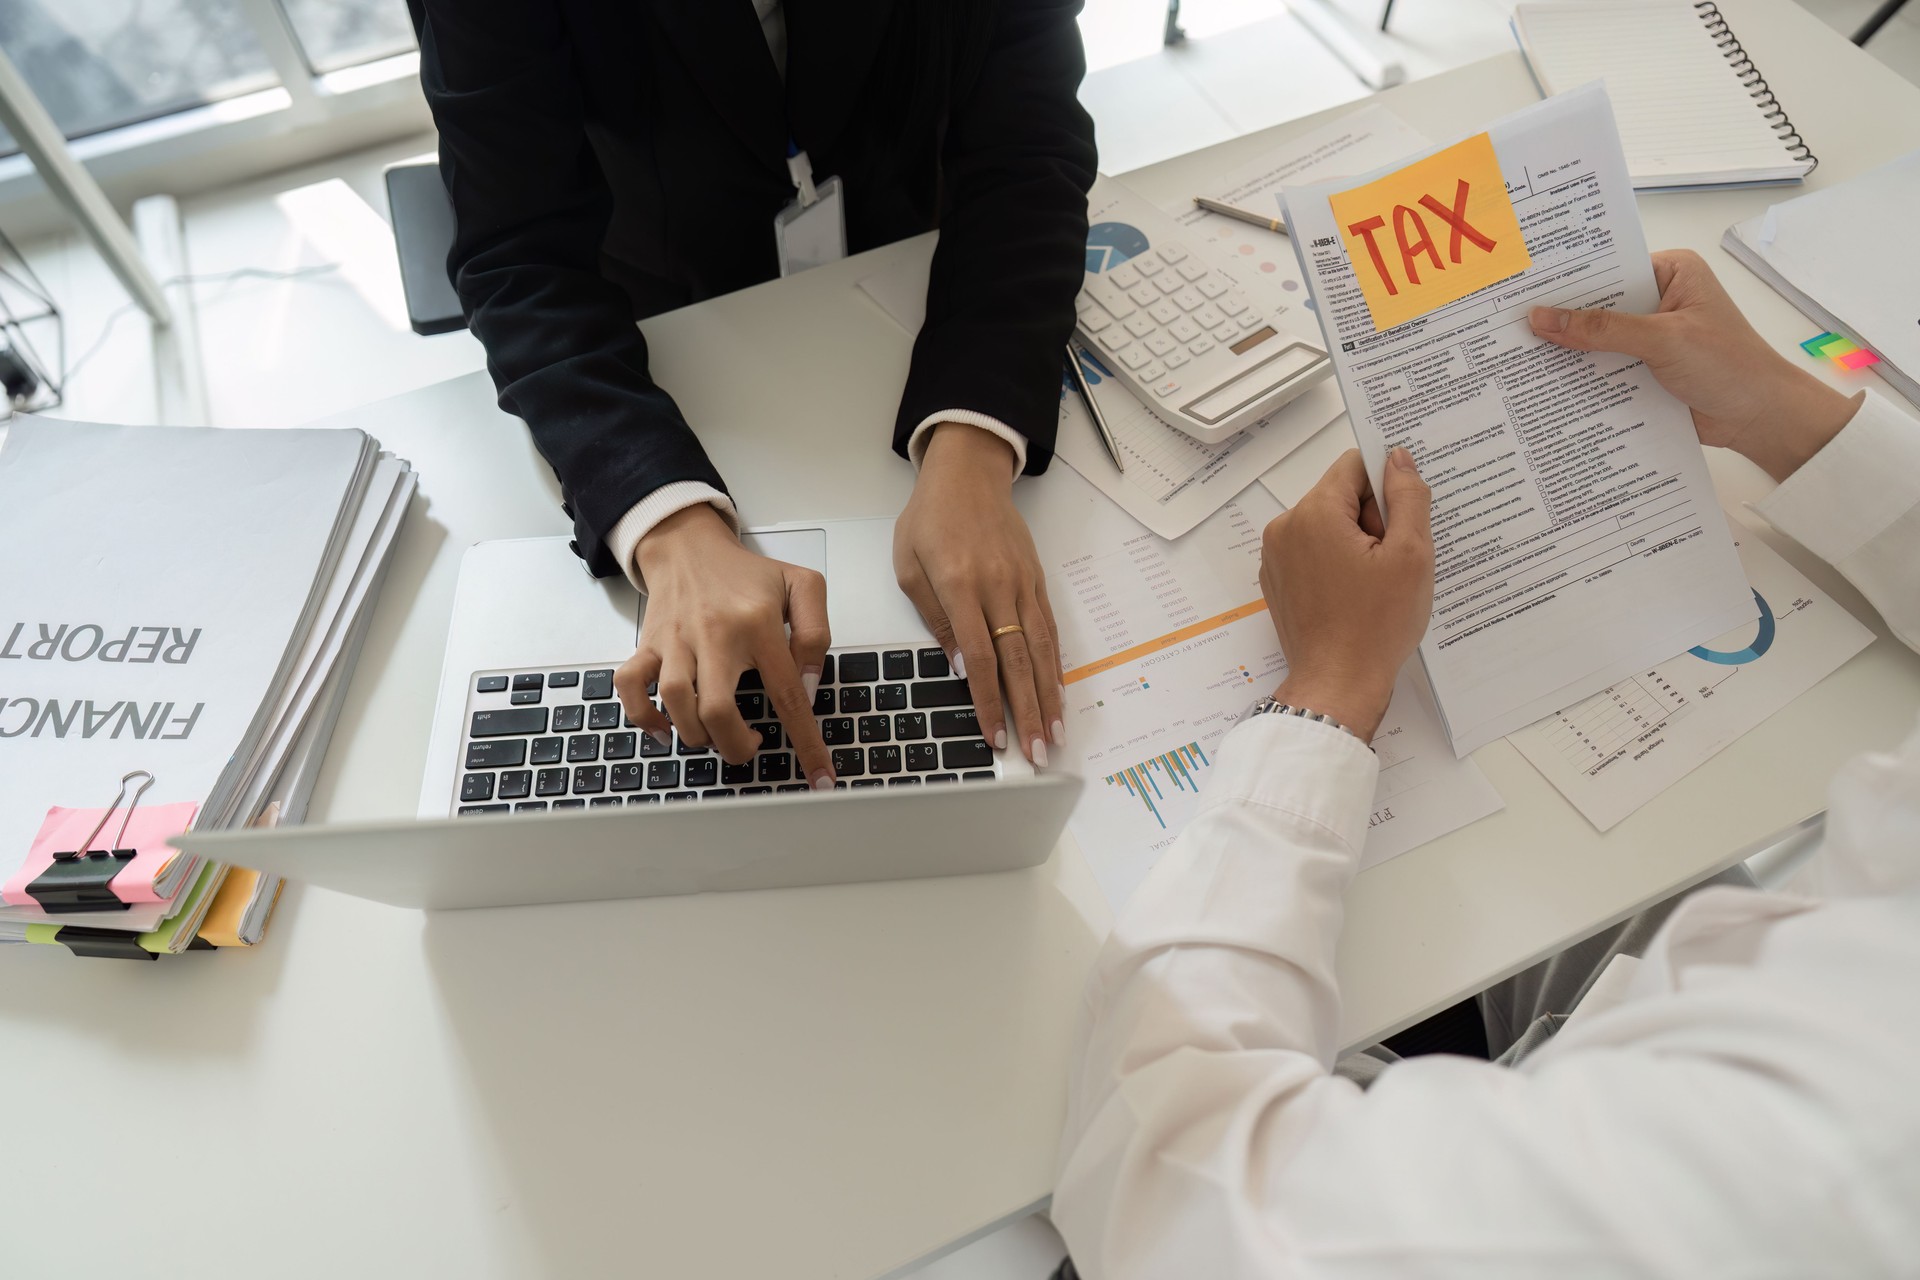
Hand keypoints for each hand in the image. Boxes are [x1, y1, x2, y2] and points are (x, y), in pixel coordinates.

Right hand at [614, 504, 834, 787]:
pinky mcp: (648, 645)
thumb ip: (816, 633)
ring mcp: (676, 642)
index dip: (805, 742)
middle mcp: (714, 636)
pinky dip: (644, 717)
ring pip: (676, 704)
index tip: (820, 777)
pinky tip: (666, 730)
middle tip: (750, 746)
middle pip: (718, 710)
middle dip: (736, 746)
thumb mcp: (802, 585)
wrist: (688, 545)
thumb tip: (808, 685)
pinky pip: (631, 687)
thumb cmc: (747, 574)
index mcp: (758, 624)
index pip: (787, 695)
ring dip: (697, 736)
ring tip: (716, 736)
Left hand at [894, 423, 1062, 766]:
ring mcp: (1023, 584)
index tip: (994, 736)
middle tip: (1035, 753)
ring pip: (1041, 649)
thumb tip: (960, 667)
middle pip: (1018, 661)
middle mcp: (998, 587)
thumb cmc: (930, 518)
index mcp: (960, 586)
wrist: (968, 473)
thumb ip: (936, 619)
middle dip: (1027, 712)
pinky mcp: (1037, 580)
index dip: (987, 701)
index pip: (979, 657)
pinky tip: (1058, 691)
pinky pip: (1050, 629)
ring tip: (1055, 734)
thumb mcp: (910, 566)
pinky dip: (1056, 664)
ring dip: (1049, 696)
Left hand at [1258, 448, 1432, 741]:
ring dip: (1357, 543)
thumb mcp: (1411, 554)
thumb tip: (1398, 457)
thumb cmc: (1376, 625)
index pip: (1355, 465)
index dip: (1385, 488)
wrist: (1338, 684)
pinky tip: (1356, 595)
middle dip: (1372, 520)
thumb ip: (1408, 497)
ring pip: (1328, 525)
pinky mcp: (1277, 581)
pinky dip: (1337, 564)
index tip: (1402, 521)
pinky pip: (1313, 552)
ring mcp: (1276, 556)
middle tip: (1390, 562)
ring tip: (1374, 583)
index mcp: (1313, 513)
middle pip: (1340, 495)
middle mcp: (1285, 527)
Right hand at [1529, 248, 1859, 481]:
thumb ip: (1601, 330)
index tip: (1524, 286)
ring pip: (1596, 340)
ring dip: (1568, 351)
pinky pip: (1602, 369)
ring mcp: (1649, 336)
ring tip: (1515, 353)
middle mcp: (1658, 298)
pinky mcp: (1643, 370)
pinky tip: (1544, 382)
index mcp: (1671, 271)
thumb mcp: (1663, 340)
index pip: (1608, 268)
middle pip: (1597, 305)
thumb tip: (1543, 318)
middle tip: (1508, 322)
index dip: (1568, 280)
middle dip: (1561, 318)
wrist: (1761, 418)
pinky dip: (1581, 377)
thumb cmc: (1731, 366)